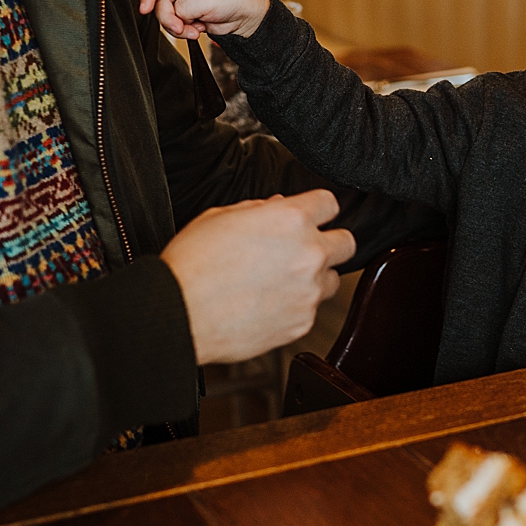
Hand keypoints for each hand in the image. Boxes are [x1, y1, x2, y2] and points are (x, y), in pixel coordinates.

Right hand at [138, 0, 270, 40]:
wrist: (248, 16)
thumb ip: (182, 7)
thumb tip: (174, 15)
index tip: (145, 8)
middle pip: (161, 3)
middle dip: (171, 19)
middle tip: (182, 26)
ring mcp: (186, 0)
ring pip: (168, 17)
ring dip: (179, 27)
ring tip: (196, 28)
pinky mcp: (189, 14)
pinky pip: (176, 25)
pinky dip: (185, 31)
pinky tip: (199, 28)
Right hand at [160, 190, 356, 364]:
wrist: (178, 313)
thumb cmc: (192, 265)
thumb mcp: (220, 217)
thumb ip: (259, 210)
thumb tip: (277, 207)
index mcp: (290, 219)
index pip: (330, 203)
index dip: (318, 209)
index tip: (312, 217)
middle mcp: (308, 253)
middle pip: (347, 242)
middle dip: (329, 243)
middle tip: (305, 250)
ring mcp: (308, 291)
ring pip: (332, 280)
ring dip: (315, 278)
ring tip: (281, 282)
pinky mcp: (301, 323)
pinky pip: (310, 310)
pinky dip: (295, 307)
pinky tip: (267, 304)